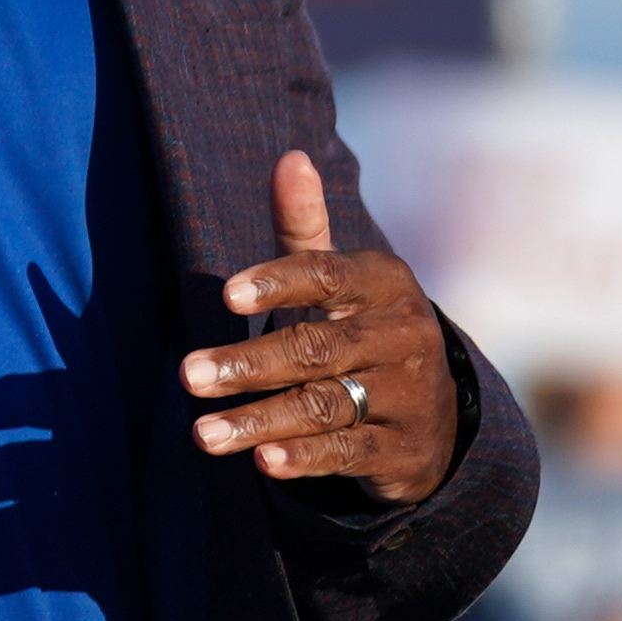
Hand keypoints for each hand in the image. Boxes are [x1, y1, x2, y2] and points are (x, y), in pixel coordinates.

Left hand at [183, 154, 455, 506]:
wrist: (434, 412)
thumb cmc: (359, 328)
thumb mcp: (338, 279)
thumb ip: (304, 227)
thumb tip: (290, 157)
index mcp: (385, 284)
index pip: (327, 276)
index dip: (278, 284)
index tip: (226, 296)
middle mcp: (403, 337)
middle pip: (315, 349)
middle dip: (248, 364)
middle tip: (187, 376)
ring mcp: (407, 397)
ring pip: (324, 407)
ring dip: (260, 420)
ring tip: (202, 434)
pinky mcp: (403, 452)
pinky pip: (348, 453)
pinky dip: (305, 458)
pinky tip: (264, 463)